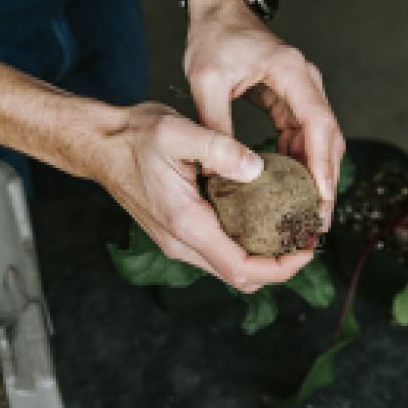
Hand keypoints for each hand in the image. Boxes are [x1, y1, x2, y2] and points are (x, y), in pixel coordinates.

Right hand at [100, 101, 313, 292]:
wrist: (100, 146)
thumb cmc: (133, 138)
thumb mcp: (176, 131)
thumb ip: (218, 149)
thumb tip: (257, 168)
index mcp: (186, 223)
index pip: (241, 267)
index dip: (280, 268)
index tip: (306, 250)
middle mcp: (182, 242)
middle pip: (240, 276)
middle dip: (279, 266)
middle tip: (306, 240)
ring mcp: (179, 241)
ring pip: (231, 266)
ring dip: (264, 258)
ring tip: (291, 231)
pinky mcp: (180, 233)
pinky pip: (220, 251)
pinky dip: (246, 245)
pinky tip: (262, 220)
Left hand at [184, 0, 345, 232]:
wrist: (220, 11)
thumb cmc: (214, 37)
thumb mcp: (206, 79)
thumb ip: (215, 123)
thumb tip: (217, 171)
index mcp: (291, 72)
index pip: (318, 122)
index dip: (322, 163)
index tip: (322, 196)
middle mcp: (306, 81)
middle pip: (329, 136)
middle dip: (327, 178)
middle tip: (320, 218)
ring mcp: (302, 90)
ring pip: (321, 139)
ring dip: (317, 174)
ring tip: (309, 211)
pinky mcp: (292, 99)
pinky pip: (304, 135)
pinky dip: (301, 161)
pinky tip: (292, 185)